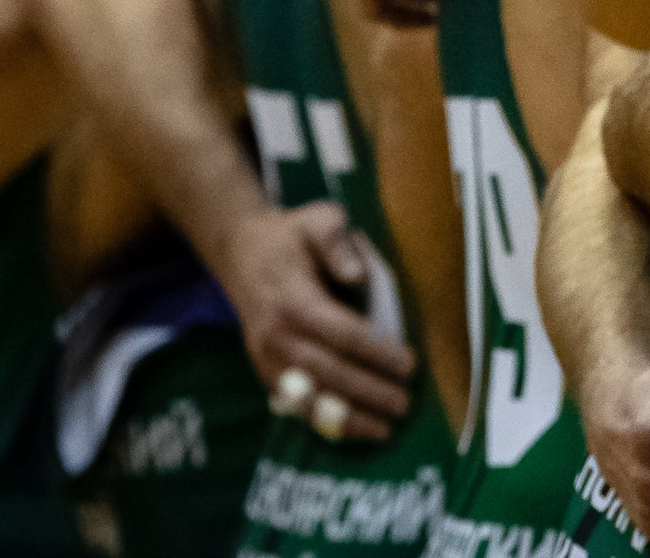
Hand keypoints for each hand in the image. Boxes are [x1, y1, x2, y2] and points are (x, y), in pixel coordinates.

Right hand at [218, 201, 414, 440]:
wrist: (241, 251)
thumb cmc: (292, 235)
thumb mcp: (319, 220)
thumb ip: (338, 244)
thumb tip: (360, 276)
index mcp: (293, 299)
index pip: (341, 333)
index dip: (376, 352)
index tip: (409, 365)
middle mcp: (275, 334)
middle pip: (327, 370)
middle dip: (367, 391)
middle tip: (403, 404)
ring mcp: (265, 356)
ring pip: (306, 395)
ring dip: (344, 416)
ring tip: (382, 429)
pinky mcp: (263, 369)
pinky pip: (292, 402)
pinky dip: (320, 419)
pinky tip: (350, 430)